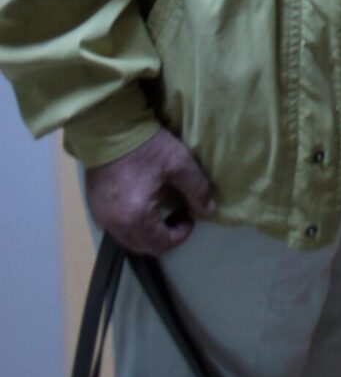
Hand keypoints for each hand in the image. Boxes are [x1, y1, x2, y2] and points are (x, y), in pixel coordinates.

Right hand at [85, 127, 215, 254]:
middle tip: (178, 214)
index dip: (181, 235)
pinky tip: (141, 206)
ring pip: (128, 240)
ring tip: (161, 211)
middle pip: (144, 247)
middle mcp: (115, 225)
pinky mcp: (94, 208)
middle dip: (165, 237)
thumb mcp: (178, 163)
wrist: (109, 129)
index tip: (190, 215)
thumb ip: (197, 189)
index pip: (162, 244)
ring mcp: (101, 218)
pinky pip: (116, 228)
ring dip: (148, 233)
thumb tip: (210, 210)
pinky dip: (132, 225)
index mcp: (136, 218)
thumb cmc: (146, 146)